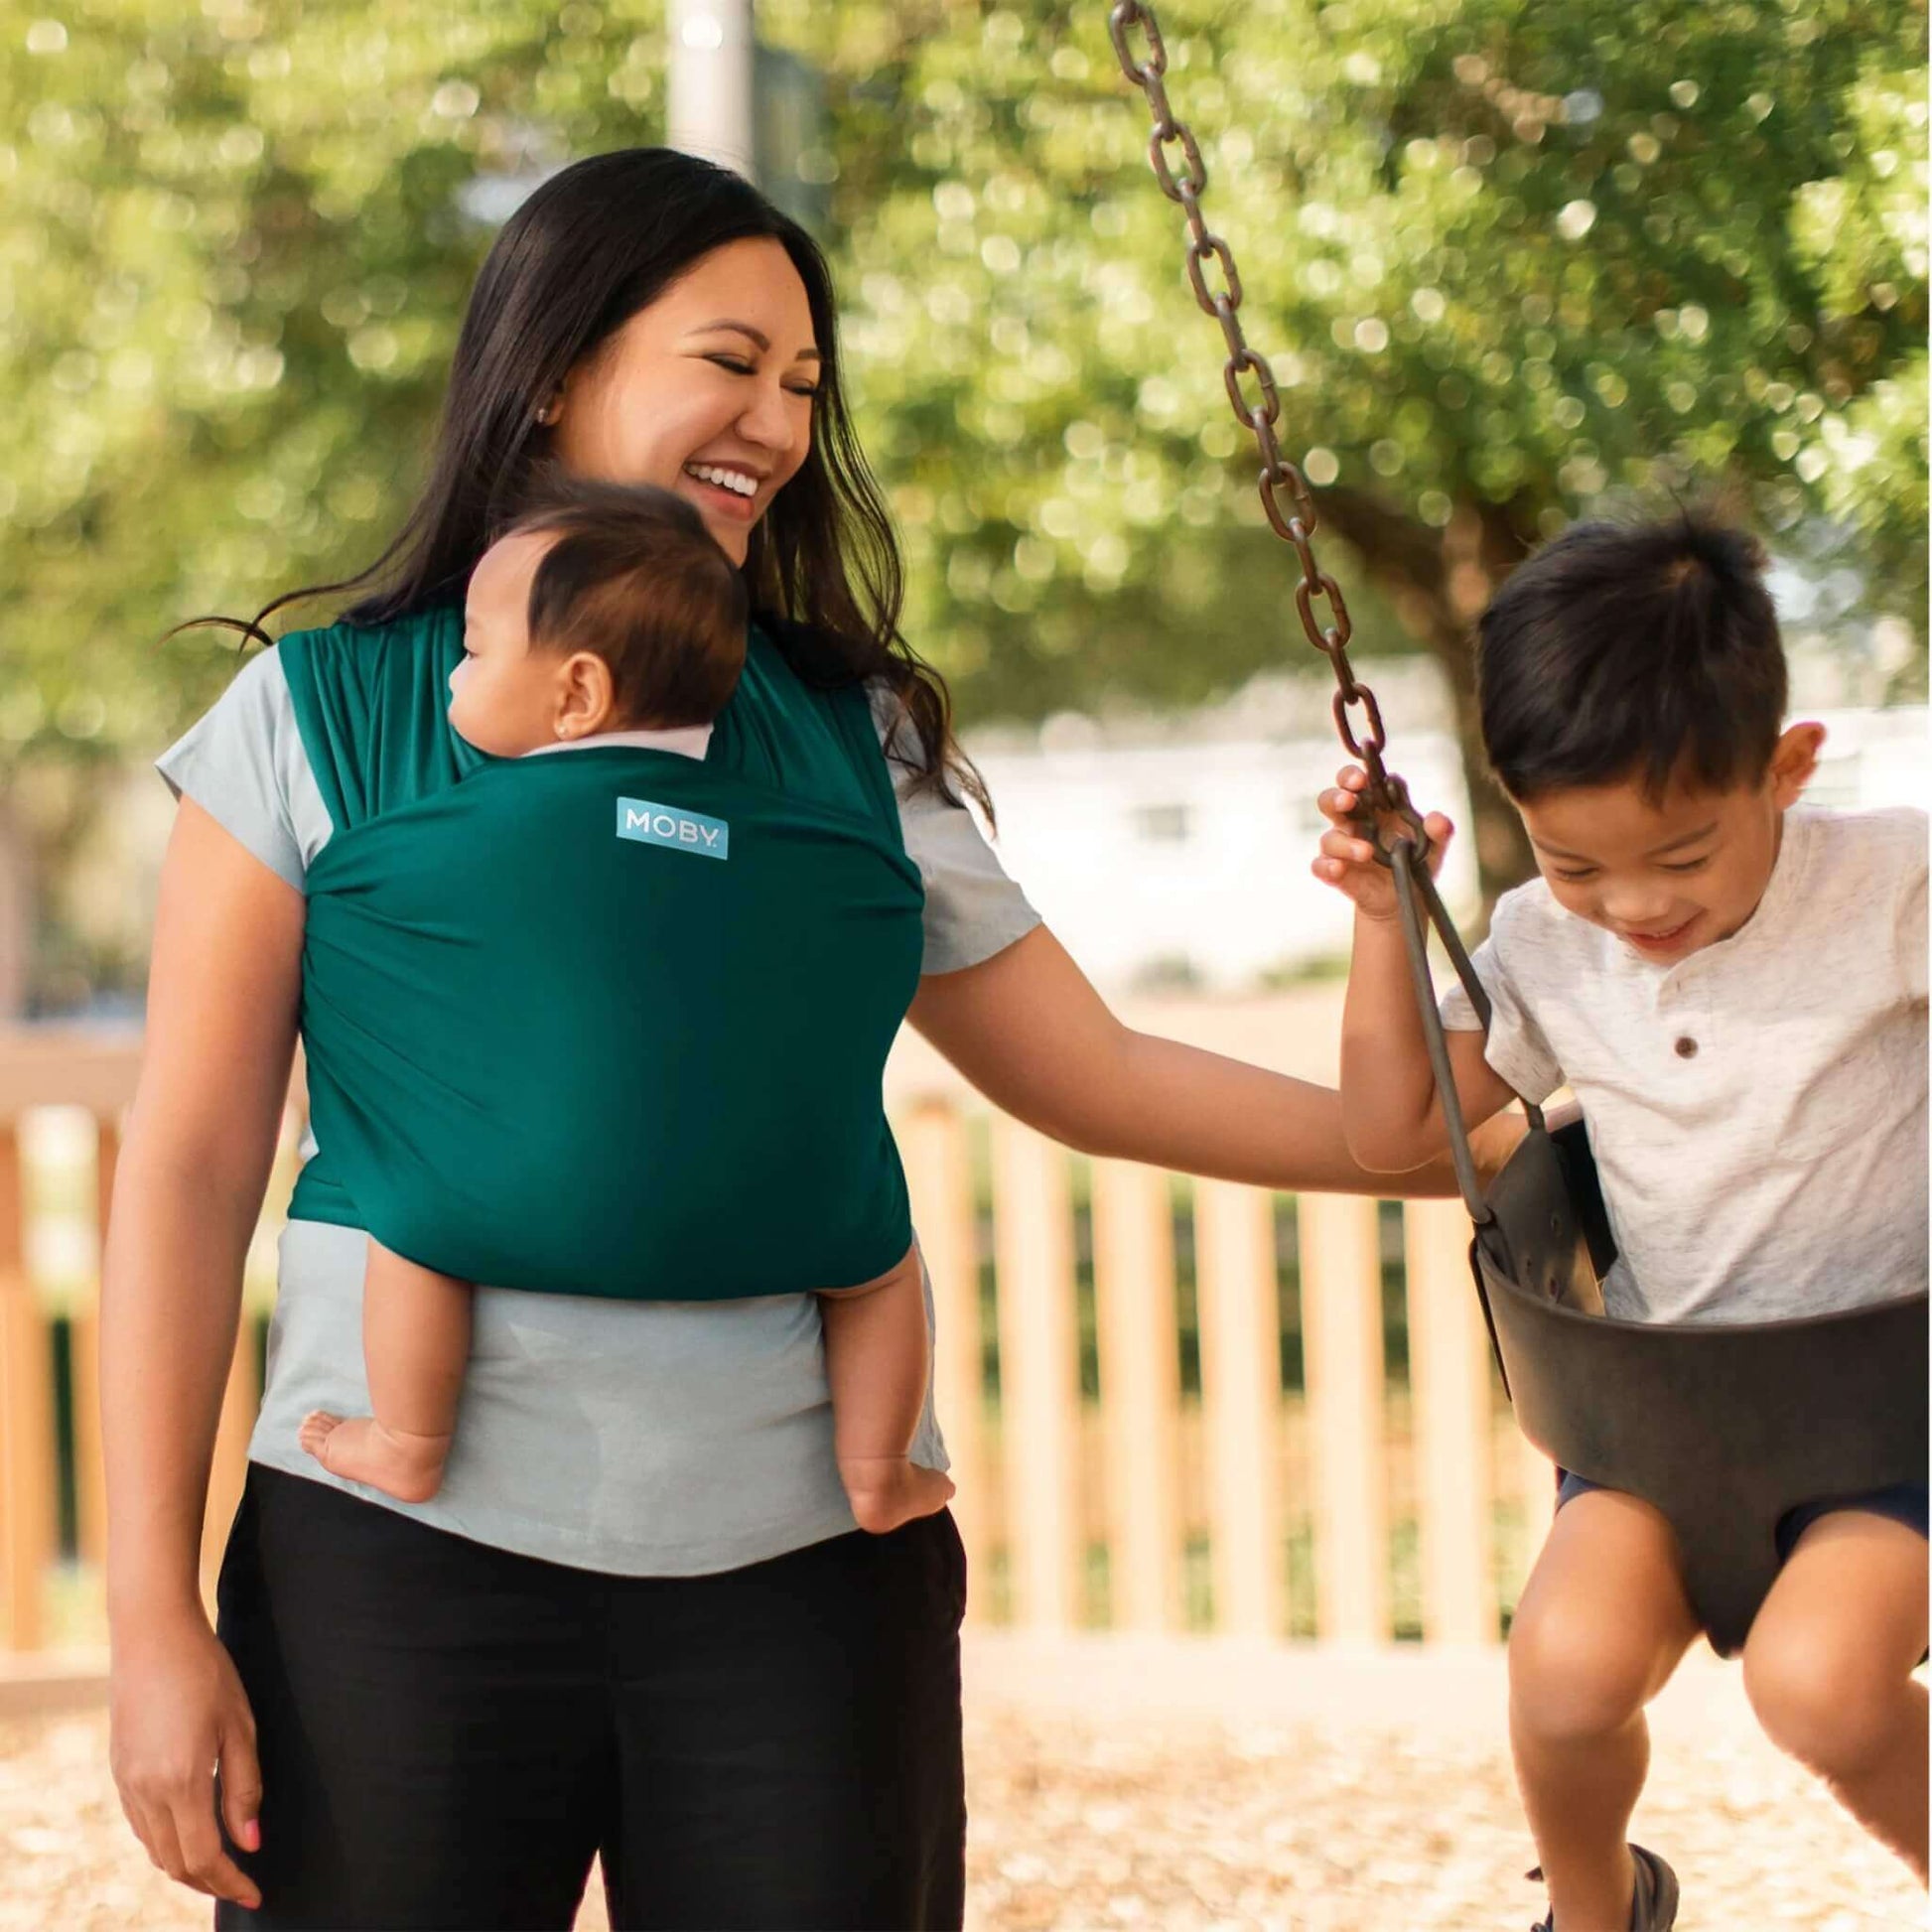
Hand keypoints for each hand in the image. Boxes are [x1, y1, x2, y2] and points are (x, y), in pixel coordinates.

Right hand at [109, 1608, 263, 1911]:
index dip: (231, 1882)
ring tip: (220, 1867)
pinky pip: (140, 1825)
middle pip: (175, 1862)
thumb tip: (250, 1842)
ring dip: (186, 1866)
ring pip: (154, 1848)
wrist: (152, 1635)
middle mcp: (146, 1791)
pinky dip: (165, 1842)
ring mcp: (126, 1783)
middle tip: (242, 1885)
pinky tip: (188, 1833)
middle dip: (210, 1882)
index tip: (257, 1893)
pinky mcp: (119, 1771)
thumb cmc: (206, 1672)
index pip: (205, 1856)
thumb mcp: (240, 1726)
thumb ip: (245, 1788)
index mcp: (181, 1781)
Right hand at [1311, 765, 1453, 921]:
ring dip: (1345, 842)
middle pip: (1332, 800)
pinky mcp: (1336, 872)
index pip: (1358, 782)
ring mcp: (1343, 847)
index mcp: (1375, 806)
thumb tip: (1437, 820)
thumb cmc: (1417, 862)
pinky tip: (1339, 869)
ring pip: (1329, 837)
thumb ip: (1440, 831)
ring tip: (1366, 852)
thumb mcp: (1435, 846)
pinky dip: (1327, 866)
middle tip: (1350, 798)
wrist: (1406, 899)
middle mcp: (1354, 822)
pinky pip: (1320, 866)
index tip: (1365, 778)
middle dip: (1337, 796)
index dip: (1356, 776)